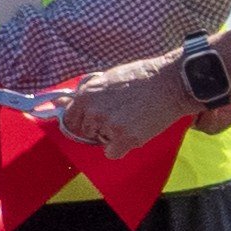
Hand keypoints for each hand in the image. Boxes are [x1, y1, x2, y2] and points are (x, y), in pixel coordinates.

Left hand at [58, 54, 198, 149]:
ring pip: (101, 142)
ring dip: (113, 136)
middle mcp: (92, 111)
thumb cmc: (142, 77)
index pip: (69, 118)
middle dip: (99, 127)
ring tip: (132, 119)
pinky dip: (123, 147)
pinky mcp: (125, 138)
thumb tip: (57, 101)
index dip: (83, 120)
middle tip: (121, 115)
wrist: (172, 82)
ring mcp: (108, 126)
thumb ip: (85, 91)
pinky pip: (113, 153)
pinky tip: (136, 130)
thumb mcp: (108, 77)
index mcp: (85, 95)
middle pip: (86, 132)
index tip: (95, 119)